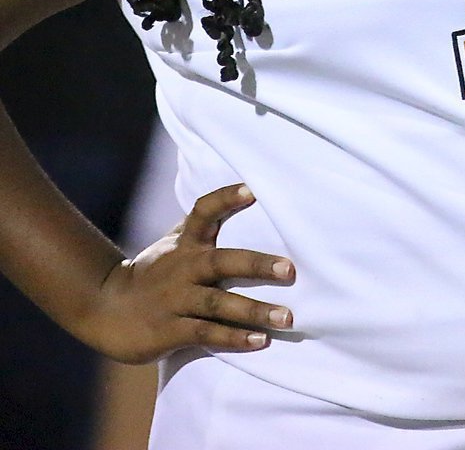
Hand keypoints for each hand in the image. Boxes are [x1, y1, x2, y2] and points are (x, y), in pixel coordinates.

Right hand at [80, 183, 293, 363]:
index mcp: (185, 243)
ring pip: (218, 304)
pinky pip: (206, 334)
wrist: (106, 309)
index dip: (226, 199)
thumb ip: (203, 225)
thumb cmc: (154, 272)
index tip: (251, 190)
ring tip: (286, 318)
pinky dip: (233, 338)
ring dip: (253, 311)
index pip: (203, 212)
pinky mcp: (170, 331)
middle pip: (222, 262)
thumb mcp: (175, 243)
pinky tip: (259, 341)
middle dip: (257, 265)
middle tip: (290, 269)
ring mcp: (175, 300)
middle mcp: (182, 268)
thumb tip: (245, 194)